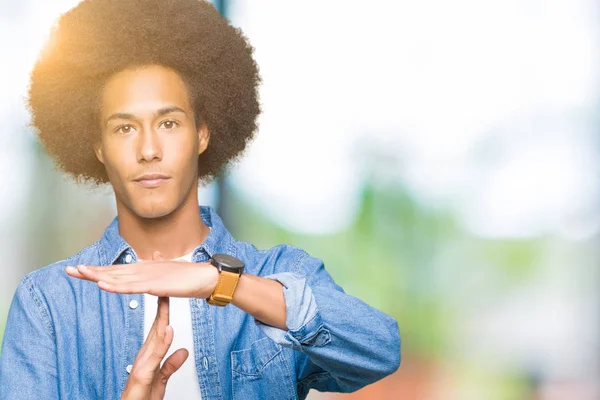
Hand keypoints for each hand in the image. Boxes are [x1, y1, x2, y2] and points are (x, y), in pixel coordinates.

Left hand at [64, 250, 218, 297]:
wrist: (204, 277)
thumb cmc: (188, 277)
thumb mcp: (166, 275)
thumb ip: (156, 271)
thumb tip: (151, 266)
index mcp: (144, 269)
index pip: (116, 270)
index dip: (98, 270)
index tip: (80, 270)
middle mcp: (142, 269)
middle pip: (112, 271)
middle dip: (90, 271)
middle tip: (69, 270)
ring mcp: (147, 276)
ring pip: (118, 277)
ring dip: (98, 275)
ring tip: (80, 273)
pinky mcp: (154, 285)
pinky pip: (131, 287)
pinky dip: (116, 286)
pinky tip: (103, 286)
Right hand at [121, 253, 188, 399]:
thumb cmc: (142, 399)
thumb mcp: (161, 380)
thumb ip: (171, 365)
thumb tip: (183, 351)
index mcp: (149, 355)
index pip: (158, 327)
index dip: (163, 310)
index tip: (167, 292)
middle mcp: (144, 356)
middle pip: (155, 326)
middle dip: (161, 306)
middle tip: (164, 284)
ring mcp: (142, 364)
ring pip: (154, 337)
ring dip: (160, 318)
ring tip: (165, 299)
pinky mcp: (142, 375)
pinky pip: (155, 357)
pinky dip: (162, 343)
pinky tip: (168, 330)